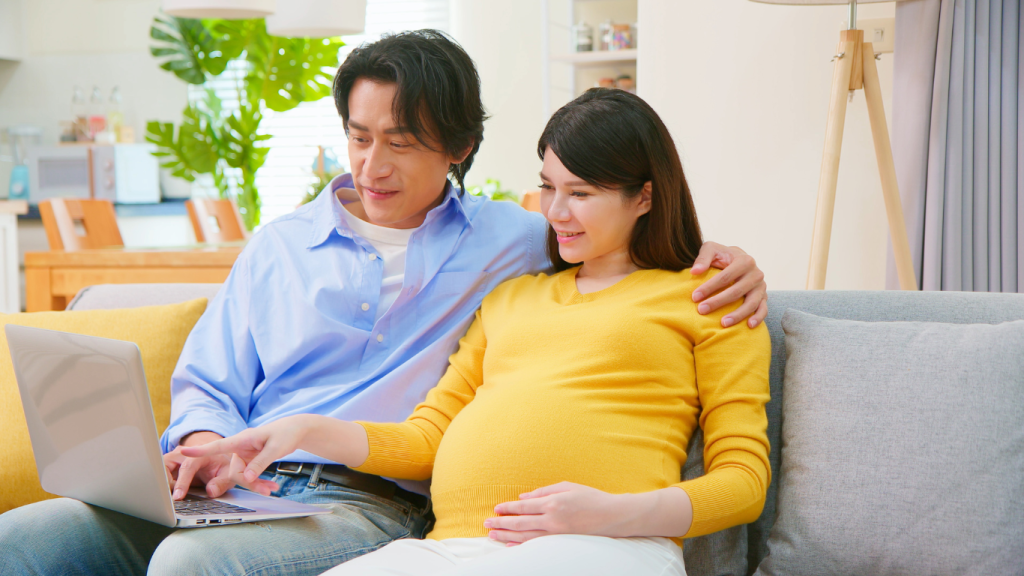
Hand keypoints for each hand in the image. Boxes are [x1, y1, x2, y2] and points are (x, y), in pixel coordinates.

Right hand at [179, 416, 311, 494]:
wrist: (296, 430)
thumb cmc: (286, 433)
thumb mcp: (275, 448)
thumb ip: (260, 463)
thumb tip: (247, 478)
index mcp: (242, 439)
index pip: (217, 445)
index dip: (200, 450)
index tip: (183, 452)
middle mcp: (240, 448)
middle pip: (234, 471)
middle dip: (249, 483)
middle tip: (267, 491)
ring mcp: (245, 455)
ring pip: (242, 476)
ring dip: (256, 484)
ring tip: (272, 488)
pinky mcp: (250, 461)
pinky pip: (250, 475)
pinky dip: (260, 482)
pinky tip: (271, 486)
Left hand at [484, 482, 634, 544]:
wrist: (613, 516)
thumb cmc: (591, 497)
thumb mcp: (567, 486)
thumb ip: (544, 491)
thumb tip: (524, 497)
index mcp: (553, 502)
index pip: (524, 506)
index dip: (508, 508)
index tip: (496, 509)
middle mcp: (552, 519)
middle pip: (520, 523)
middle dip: (501, 523)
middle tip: (486, 523)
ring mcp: (556, 533)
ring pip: (525, 536)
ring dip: (507, 536)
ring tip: (492, 535)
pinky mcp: (561, 542)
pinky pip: (537, 545)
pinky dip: (522, 546)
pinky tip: (511, 545)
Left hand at [691, 242, 767, 327]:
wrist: (738, 260)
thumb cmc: (722, 256)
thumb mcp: (712, 249)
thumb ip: (703, 258)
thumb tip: (694, 272)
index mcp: (744, 261)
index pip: (725, 277)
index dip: (709, 287)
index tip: (694, 297)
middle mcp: (756, 274)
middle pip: (736, 291)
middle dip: (718, 302)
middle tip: (701, 310)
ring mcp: (761, 287)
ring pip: (751, 303)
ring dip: (738, 315)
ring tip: (723, 323)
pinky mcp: (764, 297)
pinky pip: (763, 309)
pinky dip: (758, 318)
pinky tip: (749, 326)